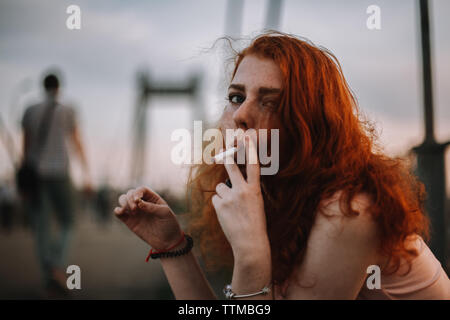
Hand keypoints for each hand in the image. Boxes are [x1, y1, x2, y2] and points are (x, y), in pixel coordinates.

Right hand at [114, 186, 182, 250]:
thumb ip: (152, 207)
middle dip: (130, 199)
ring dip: (124, 203)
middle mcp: (142, 203)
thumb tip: (138, 202)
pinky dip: (117, 210)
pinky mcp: (129, 221)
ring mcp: (135, 212)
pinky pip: (119, 212)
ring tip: (132, 212)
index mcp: (152, 199)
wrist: (167, 241)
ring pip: (123, 200)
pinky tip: (121, 212)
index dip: (137, 192)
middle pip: (130, 193)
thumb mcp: (164, 213)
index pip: (141, 190)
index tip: (138, 201)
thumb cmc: (169, 225)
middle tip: (135, 209)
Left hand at [212, 136, 268, 257]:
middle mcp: (242, 191)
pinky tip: (226, 214)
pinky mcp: (220, 205)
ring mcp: (230, 197)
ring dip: (223, 194)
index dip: (250, 150)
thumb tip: (230, 183)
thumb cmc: (255, 224)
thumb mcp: (256, 204)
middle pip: (231, 168)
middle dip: (227, 158)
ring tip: (231, 208)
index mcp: (255, 190)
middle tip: (222, 151)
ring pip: (220, 187)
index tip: (247, 137)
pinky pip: (216, 199)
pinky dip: (219, 205)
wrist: (249, 243)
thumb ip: (246, 191)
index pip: (253, 166)